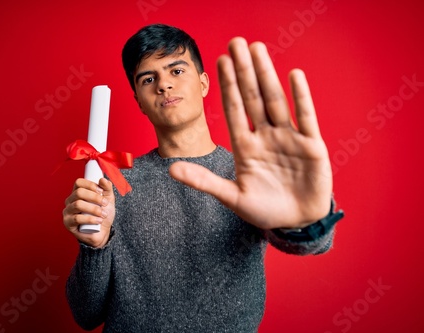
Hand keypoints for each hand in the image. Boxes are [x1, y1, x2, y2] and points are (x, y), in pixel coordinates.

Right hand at [63, 178, 115, 247]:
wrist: (103, 232)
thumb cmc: (103, 214)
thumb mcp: (108, 199)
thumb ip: (107, 188)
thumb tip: (102, 179)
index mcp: (78, 193)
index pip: (79, 183)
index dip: (90, 185)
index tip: (101, 191)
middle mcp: (70, 201)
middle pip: (79, 192)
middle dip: (94, 197)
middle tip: (105, 203)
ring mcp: (68, 212)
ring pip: (78, 204)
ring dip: (94, 209)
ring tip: (103, 214)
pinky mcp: (68, 223)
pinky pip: (77, 218)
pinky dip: (90, 219)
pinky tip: (98, 221)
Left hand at [170, 37, 331, 228]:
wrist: (296, 223)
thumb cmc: (264, 210)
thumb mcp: (232, 197)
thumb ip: (204, 181)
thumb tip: (171, 169)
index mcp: (245, 147)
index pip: (233, 110)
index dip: (226, 86)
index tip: (219, 61)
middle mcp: (265, 136)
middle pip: (252, 97)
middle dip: (244, 71)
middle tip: (236, 42)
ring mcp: (288, 138)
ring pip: (275, 101)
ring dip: (266, 75)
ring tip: (257, 49)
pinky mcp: (311, 145)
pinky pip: (305, 117)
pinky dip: (300, 97)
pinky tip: (293, 75)